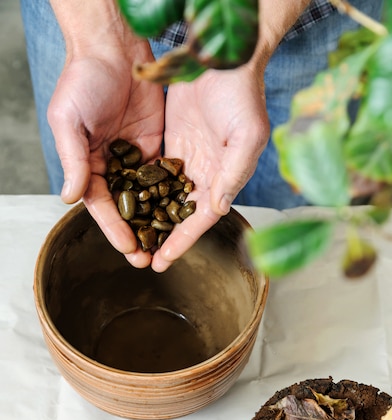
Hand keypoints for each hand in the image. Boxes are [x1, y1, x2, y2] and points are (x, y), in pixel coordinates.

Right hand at [47, 37, 164, 266]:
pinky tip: (182, 215)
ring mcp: (135, 158)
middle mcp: (112, 167)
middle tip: (148, 260)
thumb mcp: (68, 120)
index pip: (101, 205)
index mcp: (88, 165)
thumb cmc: (83, 80)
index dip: (113, 229)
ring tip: (167, 248)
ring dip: (156, 222)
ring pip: (147, 198)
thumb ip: (73, 160)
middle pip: (125, 208)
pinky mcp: (156, 146)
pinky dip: (171, 196)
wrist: (112, 47)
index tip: (127, 249)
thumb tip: (69, 199)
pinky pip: (164, 176)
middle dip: (136, 234)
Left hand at [147, 63, 269, 271]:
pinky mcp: (171, 145)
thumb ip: (234, 173)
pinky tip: (126, 206)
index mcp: (224, 179)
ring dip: (150, 220)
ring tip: (130, 240)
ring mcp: (187, 161)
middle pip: (180, 216)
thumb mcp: (247, 135)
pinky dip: (143, 192)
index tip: (163, 261)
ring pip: (165, 199)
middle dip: (163, 239)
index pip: (201, 219)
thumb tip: (217, 208)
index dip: (182, 241)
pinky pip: (155, 175)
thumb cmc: (242, 95)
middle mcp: (205, 175)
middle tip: (140, 260)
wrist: (222, 58)